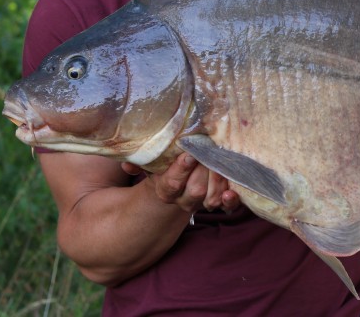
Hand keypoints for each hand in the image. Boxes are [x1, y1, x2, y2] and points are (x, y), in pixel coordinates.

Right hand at [122, 153, 241, 213]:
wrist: (180, 187)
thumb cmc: (166, 168)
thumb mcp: (152, 164)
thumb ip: (139, 163)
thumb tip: (128, 165)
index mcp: (166, 190)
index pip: (172, 184)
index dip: (181, 170)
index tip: (188, 154)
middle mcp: (184, 200)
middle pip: (196, 190)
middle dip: (203, 170)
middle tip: (209, 151)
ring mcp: (202, 203)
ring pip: (210, 198)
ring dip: (217, 180)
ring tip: (219, 160)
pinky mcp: (219, 202)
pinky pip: (226, 207)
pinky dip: (230, 200)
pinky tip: (230, 191)